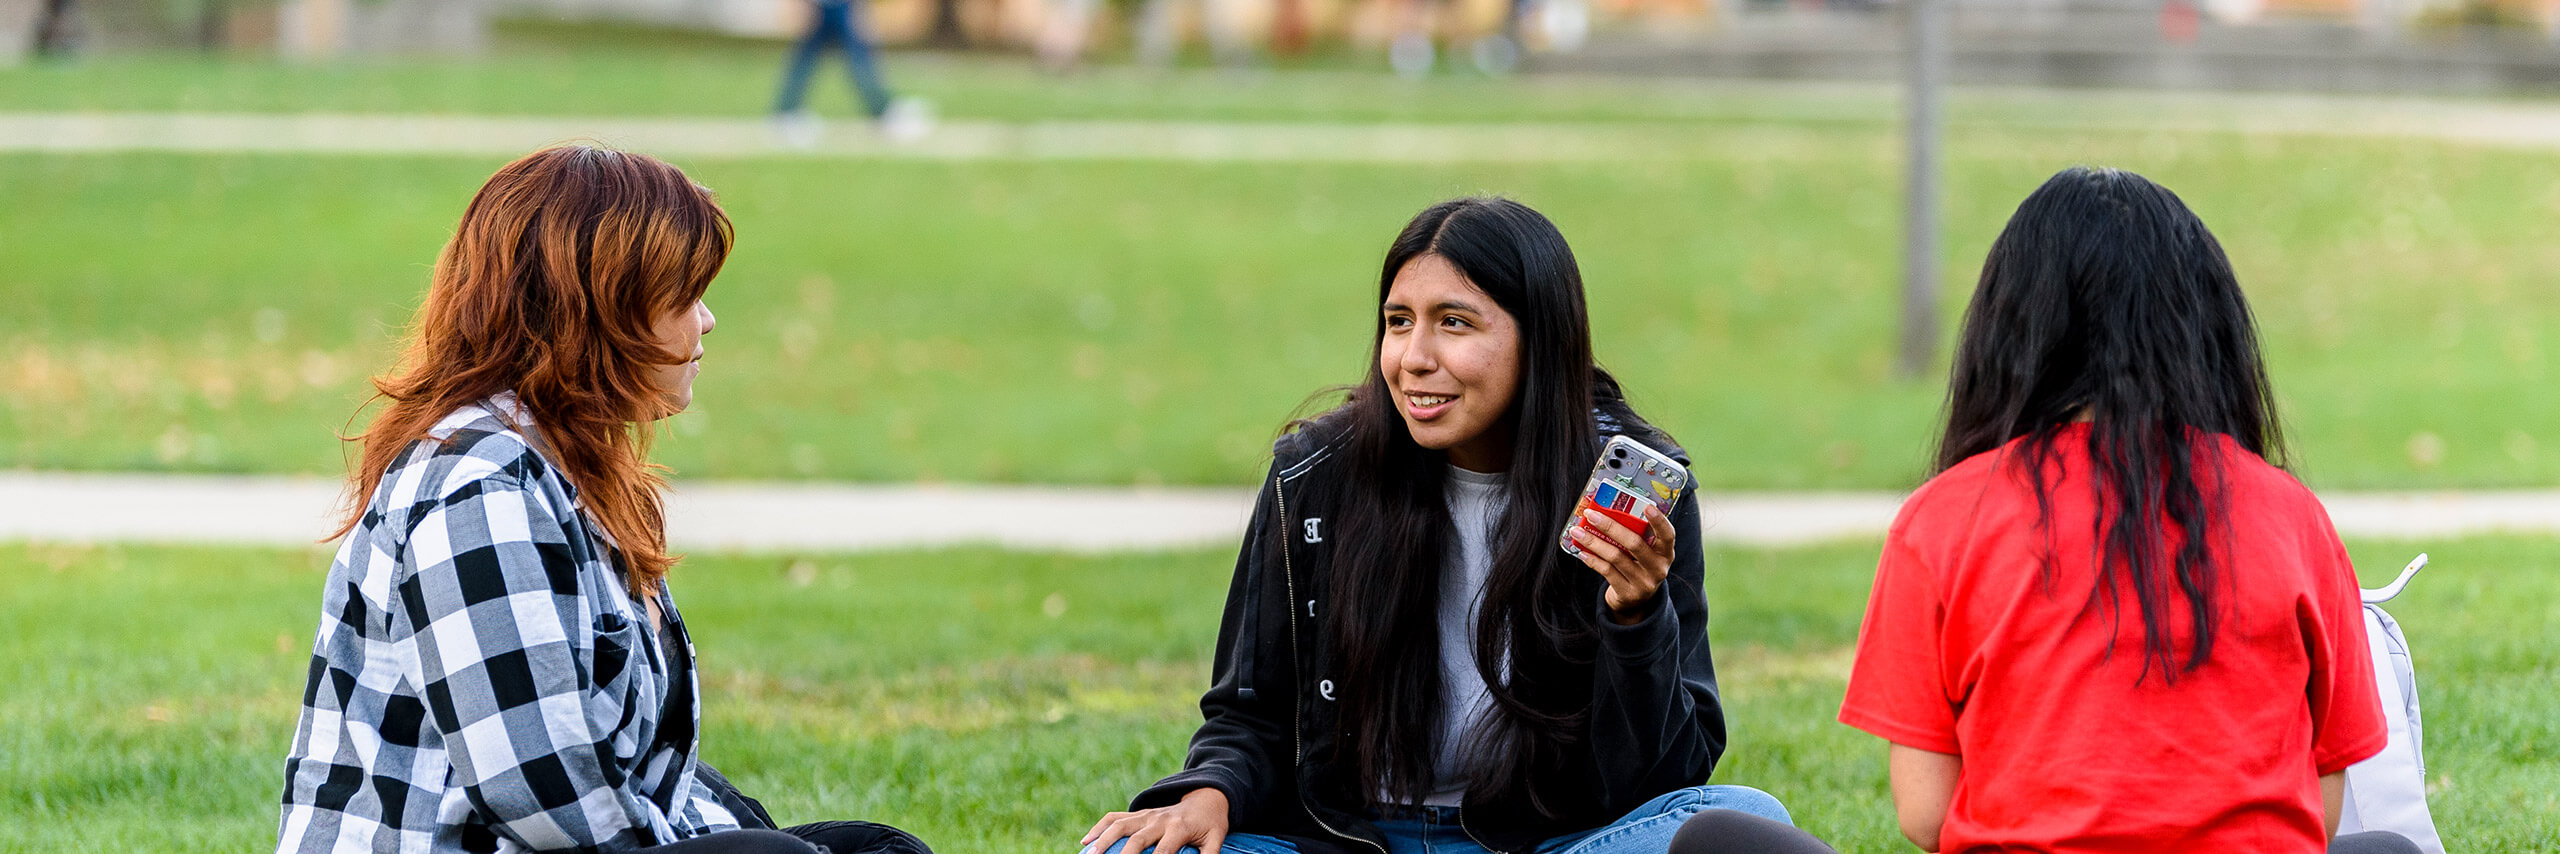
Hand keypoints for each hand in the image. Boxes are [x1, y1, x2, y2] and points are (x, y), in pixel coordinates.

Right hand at [1080, 787, 1229, 853]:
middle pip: (1137, 839)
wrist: (1205, 797)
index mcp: (1179, 827)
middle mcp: (1159, 819)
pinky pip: (1115, 817)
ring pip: (1120, 825)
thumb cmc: (1210, 824)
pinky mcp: (1139, 813)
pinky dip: (1099, 827)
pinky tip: (1086, 841)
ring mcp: (1147, 814)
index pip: (1163, 852)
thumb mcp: (1216, 838)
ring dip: (1103, 839)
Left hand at [1568, 503, 1675, 624]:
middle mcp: (1658, 568)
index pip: (1668, 535)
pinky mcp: (1628, 593)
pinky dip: (1593, 560)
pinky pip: (1607, 571)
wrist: (1636, 601)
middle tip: (1591, 515)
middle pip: (1634, 543)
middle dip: (1610, 526)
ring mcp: (1644, 583)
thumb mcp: (1645, 553)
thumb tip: (1606, 512)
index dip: (1659, 521)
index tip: (1648, 506)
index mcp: (1666, 553)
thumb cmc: (1638, 566)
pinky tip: (1582, 551)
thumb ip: (1636, 536)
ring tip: (1577, 532)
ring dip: (1594, 542)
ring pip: (1616, 557)